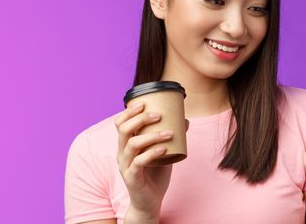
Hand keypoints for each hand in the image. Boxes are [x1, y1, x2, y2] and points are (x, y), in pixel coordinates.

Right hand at [114, 101, 189, 218]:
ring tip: (169, 133)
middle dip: (140, 118)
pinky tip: (164, 149)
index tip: (144, 102)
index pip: (120, 123)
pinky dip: (152, 153)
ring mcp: (125, 166)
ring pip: (132, 144)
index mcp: (126, 145)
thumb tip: (185, 120)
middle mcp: (122, 153)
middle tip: (158, 115)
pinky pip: (139, 162)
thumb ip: (169, 138)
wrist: (149, 202)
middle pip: (123, 129)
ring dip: (151, 135)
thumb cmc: (155, 175)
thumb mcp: (163, 152)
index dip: (129, 111)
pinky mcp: (131, 178)